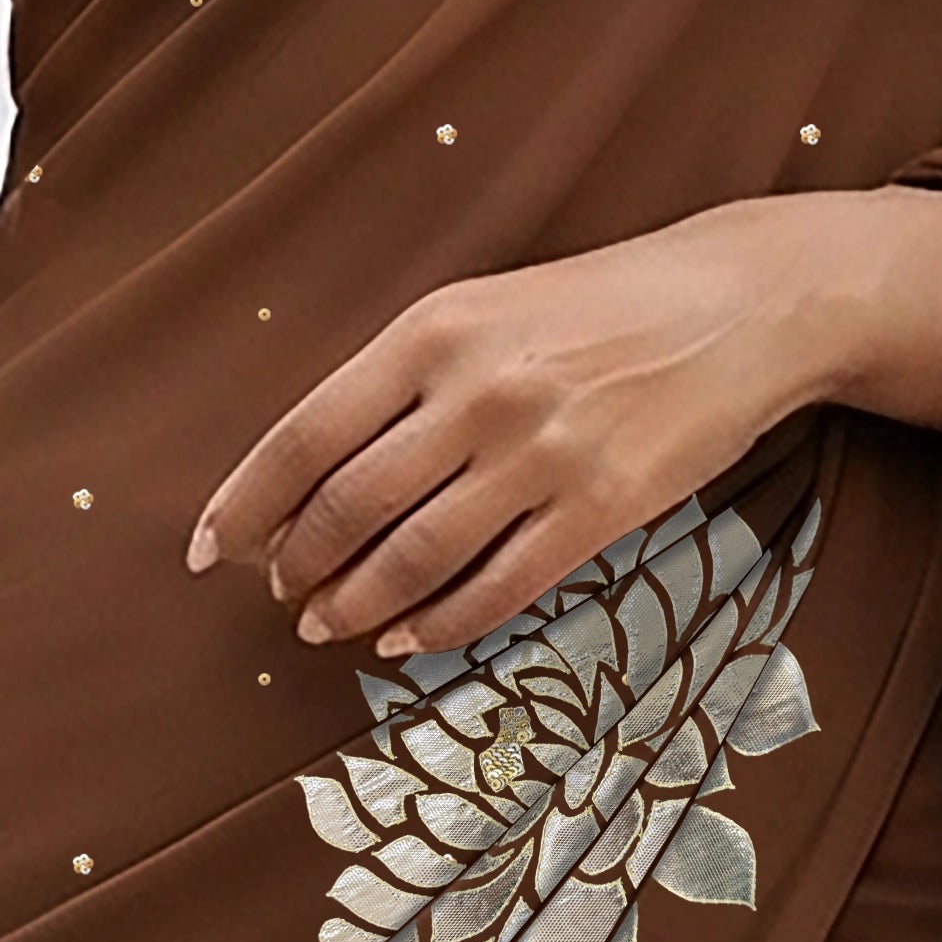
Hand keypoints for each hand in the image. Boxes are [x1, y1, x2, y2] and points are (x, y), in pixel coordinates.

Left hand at [185, 182, 941, 663]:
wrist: (735, 302)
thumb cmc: (595, 306)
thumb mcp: (485, 308)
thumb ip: (402, 377)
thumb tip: (312, 471)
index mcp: (435, 330)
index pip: (306, 433)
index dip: (245, 502)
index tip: (206, 551)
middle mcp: (479, 391)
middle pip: (349, 506)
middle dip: (298, 565)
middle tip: (279, 594)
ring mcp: (543, 454)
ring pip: (414, 558)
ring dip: (355, 604)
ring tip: (326, 625)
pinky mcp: (603, 509)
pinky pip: (498, 589)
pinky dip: (438, 625)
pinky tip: (406, 638)